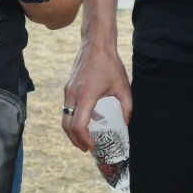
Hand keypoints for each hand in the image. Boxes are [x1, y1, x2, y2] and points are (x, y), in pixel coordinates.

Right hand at [61, 37, 132, 151]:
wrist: (96, 43)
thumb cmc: (109, 63)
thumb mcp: (123, 86)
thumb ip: (127, 107)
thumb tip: (128, 123)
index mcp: (86, 96)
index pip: (78, 126)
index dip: (84, 139)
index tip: (92, 145)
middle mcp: (73, 95)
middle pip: (67, 126)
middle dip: (75, 140)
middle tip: (86, 148)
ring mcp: (68, 90)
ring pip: (64, 117)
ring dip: (72, 131)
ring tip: (83, 139)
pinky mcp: (68, 86)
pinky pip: (67, 108)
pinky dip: (73, 118)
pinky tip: (85, 120)